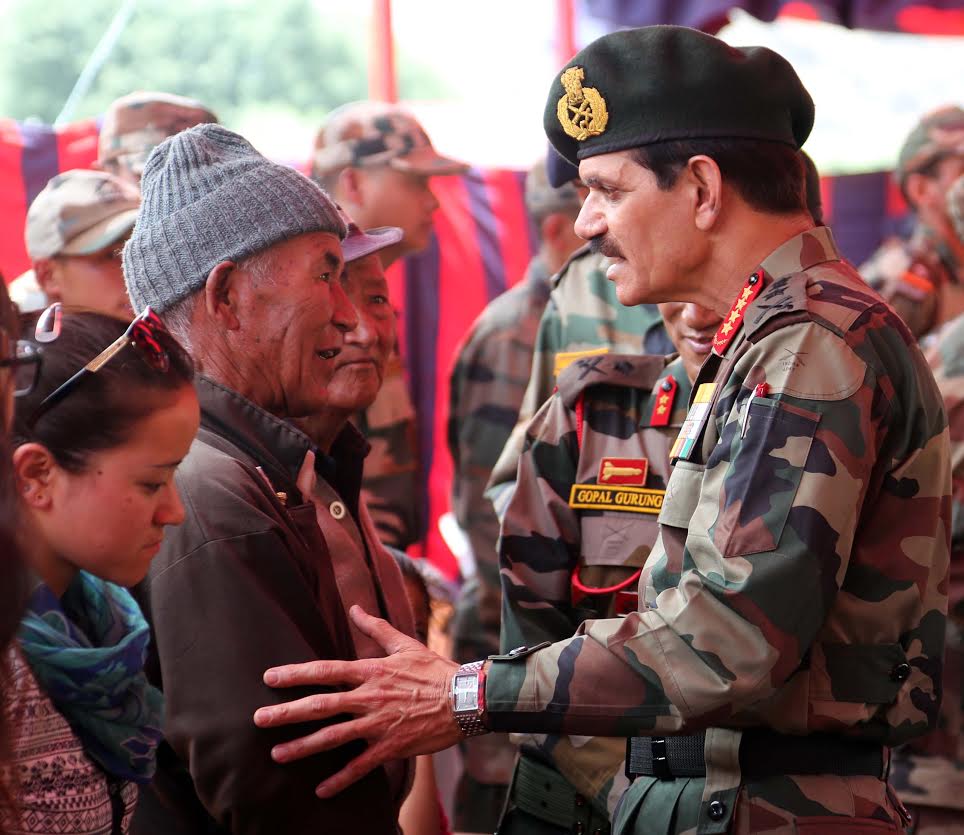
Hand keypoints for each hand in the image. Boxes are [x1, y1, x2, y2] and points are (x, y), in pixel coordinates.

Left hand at [253, 605, 462, 796]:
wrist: (464, 699)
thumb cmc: (434, 670)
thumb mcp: (405, 644)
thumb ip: (376, 628)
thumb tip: (355, 608)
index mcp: (371, 671)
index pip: (325, 671)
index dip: (295, 674)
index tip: (269, 677)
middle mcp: (369, 698)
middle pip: (320, 705)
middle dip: (286, 713)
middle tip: (259, 719)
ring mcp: (378, 725)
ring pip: (333, 737)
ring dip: (303, 746)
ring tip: (277, 754)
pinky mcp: (390, 747)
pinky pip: (360, 766)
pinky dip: (340, 779)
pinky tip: (321, 790)